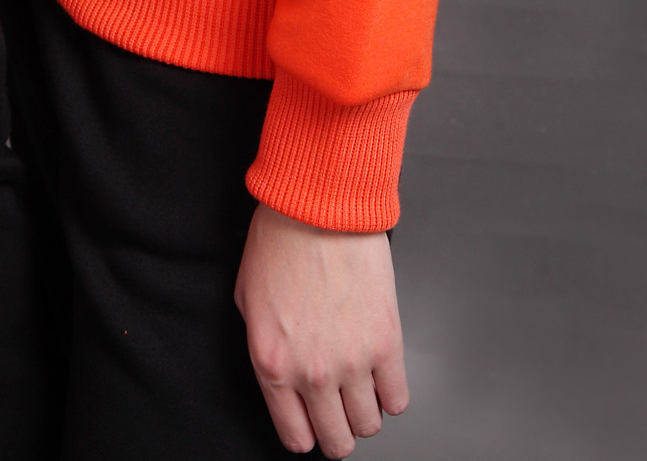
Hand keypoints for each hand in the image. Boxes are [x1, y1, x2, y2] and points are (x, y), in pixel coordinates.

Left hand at [235, 203, 408, 454]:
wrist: (319, 207)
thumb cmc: (280, 241)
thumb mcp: (248, 299)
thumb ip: (264, 345)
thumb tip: (282, 371)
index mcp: (272, 364)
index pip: (296, 436)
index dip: (305, 433)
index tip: (311, 425)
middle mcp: (312, 373)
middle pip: (337, 442)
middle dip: (338, 432)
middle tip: (339, 414)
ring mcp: (352, 364)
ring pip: (369, 426)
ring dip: (365, 411)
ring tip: (360, 387)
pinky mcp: (386, 346)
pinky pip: (398, 400)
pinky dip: (391, 394)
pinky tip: (381, 374)